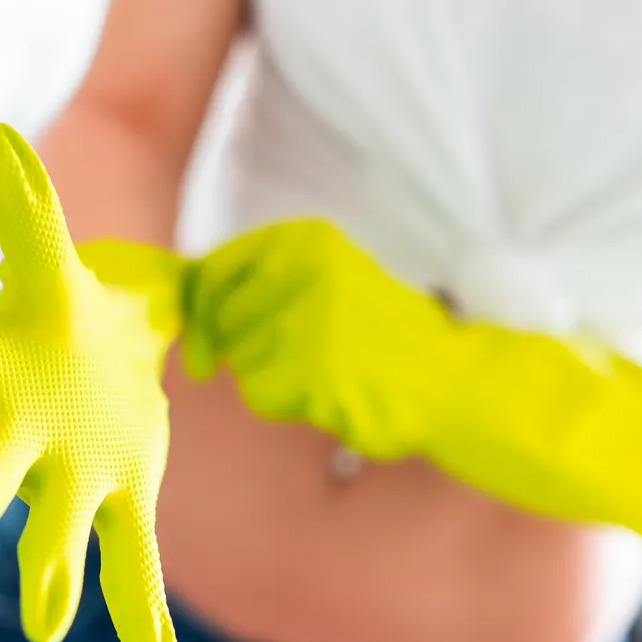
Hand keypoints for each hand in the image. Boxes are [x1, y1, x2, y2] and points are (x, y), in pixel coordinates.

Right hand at [0, 124, 183, 641]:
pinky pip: (131, 562)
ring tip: (43, 622)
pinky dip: (138, 614)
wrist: (104, 354)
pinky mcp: (125, 500)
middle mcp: (18, 444)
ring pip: (55, 529)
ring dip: (49, 574)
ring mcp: (70, 478)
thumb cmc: (61, 313)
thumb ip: (28, 211)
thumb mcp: (49, 262)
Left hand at [181, 219, 457, 459]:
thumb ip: (265, 283)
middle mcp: (300, 269)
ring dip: (268, 377)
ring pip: (238, 359)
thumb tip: (190, 309)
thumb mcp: (330, 281)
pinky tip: (328, 394)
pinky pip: (259, 393)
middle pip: (219, 318)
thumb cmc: (386, 337)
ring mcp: (304, 318)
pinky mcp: (307, 368)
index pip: (216, 268)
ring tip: (324, 373)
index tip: (201, 344)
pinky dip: (284, 402)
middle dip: (238, 348)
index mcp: (305, 239)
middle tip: (291, 363)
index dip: (200, 310)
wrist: (451, 380)